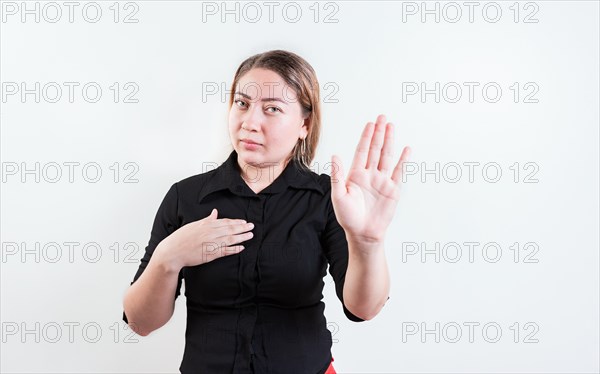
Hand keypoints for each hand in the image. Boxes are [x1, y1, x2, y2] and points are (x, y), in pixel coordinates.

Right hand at [156, 209, 253, 270]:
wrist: (173, 252)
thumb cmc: (181, 238)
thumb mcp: (194, 225)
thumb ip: (207, 219)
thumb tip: (215, 212)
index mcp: (206, 225)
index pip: (225, 222)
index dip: (236, 222)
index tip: (244, 222)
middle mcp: (210, 233)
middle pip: (230, 229)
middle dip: (242, 228)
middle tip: (252, 226)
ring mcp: (211, 244)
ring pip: (230, 239)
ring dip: (242, 237)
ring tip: (250, 235)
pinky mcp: (211, 254)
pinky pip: (226, 251)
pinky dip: (234, 249)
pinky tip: (241, 247)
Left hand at [330, 114, 409, 242]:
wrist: (363, 234)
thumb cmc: (348, 217)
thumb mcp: (338, 195)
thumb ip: (337, 175)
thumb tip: (334, 156)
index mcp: (355, 175)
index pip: (362, 151)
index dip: (366, 137)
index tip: (370, 124)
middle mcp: (369, 175)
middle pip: (375, 149)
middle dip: (379, 133)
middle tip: (382, 117)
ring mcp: (382, 181)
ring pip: (386, 156)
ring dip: (389, 141)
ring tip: (391, 126)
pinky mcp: (393, 190)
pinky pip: (399, 172)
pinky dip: (403, 160)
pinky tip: (405, 148)